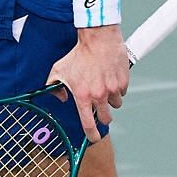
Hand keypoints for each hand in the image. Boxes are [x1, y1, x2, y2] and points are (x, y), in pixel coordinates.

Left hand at [46, 25, 129, 143]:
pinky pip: (122, 92)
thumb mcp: (59, 69)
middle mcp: (99, 95)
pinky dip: (117, 88)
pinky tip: (110, 77)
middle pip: (106, 118)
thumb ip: (53, 86)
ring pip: (116, 104)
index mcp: (83, 96)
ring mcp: (113, 89)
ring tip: (104, 85)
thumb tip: (59, 97)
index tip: (94, 138)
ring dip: (111, 99)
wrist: (98, 38)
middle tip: (100, 107)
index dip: (91, 135)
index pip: (88, 124)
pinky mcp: (123, 82)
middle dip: (103, 116)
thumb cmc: (78, 54)